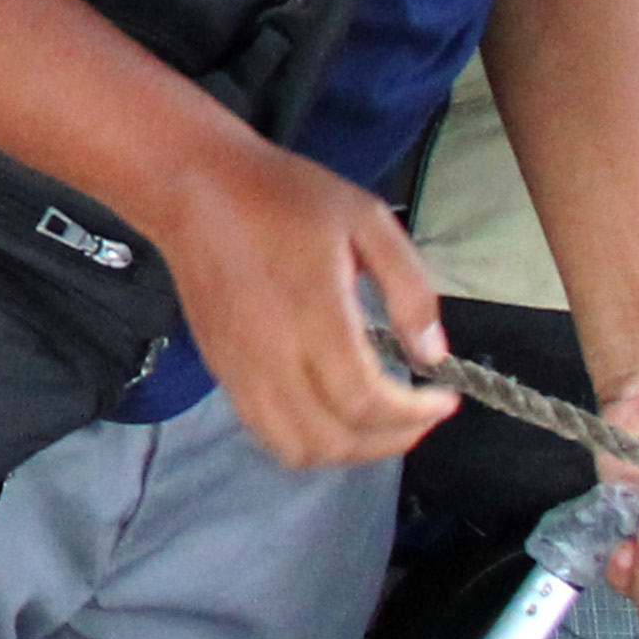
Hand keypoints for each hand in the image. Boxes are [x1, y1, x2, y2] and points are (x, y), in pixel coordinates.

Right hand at [142, 126, 453, 469]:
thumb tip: (431, 354)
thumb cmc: (282, 196)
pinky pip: (266, 434)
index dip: (413, 415)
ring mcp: (241, 371)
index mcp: (313, 314)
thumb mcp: (365, 218)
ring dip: (350, 449)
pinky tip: (331, 413)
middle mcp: (272, 356)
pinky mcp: (223, 373)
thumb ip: (408, 287)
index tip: (445, 398)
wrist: (194, 188)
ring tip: (380, 421)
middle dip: (392, 439)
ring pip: (298, 450)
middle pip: (335, 440)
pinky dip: (309, 442)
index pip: (364, 400)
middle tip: (421, 412)